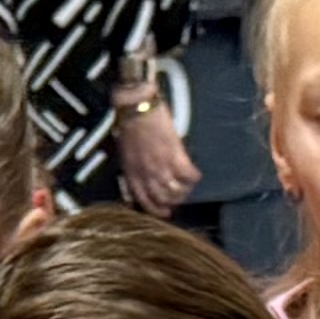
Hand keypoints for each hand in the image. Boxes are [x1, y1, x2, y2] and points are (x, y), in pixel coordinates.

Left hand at [111, 94, 196, 210]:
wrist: (136, 106)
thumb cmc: (128, 124)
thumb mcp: (125, 152)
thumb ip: (133, 167)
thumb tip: (143, 178)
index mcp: (132, 173)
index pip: (144, 200)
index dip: (156, 210)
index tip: (165, 212)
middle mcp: (147, 174)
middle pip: (162, 199)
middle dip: (172, 202)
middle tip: (179, 199)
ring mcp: (161, 166)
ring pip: (176, 191)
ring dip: (184, 192)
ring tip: (187, 187)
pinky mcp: (175, 156)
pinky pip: (189, 176)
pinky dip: (194, 178)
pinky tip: (195, 174)